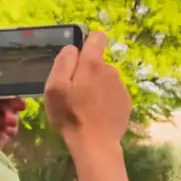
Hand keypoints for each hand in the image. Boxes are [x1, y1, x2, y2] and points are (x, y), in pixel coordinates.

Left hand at [0, 48, 25, 150]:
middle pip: (2, 90)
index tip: (7, 76)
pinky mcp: (0, 131)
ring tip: (9, 118)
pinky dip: (12, 123)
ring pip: (10, 105)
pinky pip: (13, 121)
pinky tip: (8, 127)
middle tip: (14, 102)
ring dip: (12, 109)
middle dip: (10, 95)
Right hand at [43, 31, 131, 149]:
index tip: (77, 59)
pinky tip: (96, 114)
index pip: (97, 37)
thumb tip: (72, 49)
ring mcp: (120, 86)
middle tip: (74, 93)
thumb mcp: (54, 87)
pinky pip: (112, 93)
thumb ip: (62, 62)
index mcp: (92, 64)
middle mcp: (110, 70)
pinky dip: (104, 100)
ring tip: (85, 106)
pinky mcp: (126, 101)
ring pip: (105, 79)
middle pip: (97, 62)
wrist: (95, 143)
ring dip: (95, 86)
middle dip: (86, 71)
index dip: (87, 43)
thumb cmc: (70, 115)